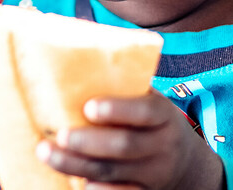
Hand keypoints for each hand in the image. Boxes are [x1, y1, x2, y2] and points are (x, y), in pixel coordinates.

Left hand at [39, 91, 222, 189]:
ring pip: (112, 171)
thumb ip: (124, 87)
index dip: (118, 109)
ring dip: (76, 165)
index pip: (145, 111)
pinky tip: (77, 182)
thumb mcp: (149, 101)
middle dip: (89, 142)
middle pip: (124, 145)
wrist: (184, 162)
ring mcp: (155, 173)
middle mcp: (163, 145)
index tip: (89, 107)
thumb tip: (73, 55)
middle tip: (60, 135)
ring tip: (47, 154)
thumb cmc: (150, 121)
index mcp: (164, 115)